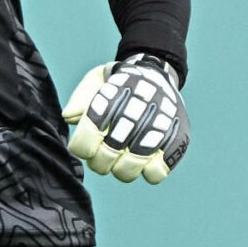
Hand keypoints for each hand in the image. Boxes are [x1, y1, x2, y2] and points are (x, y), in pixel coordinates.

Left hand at [62, 53, 189, 183]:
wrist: (155, 74)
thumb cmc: (118, 84)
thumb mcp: (96, 80)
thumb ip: (80, 99)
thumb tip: (69, 117)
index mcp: (112, 97)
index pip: (88, 133)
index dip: (82, 146)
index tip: (83, 146)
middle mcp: (135, 113)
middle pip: (107, 155)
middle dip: (98, 162)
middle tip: (100, 157)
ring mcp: (158, 128)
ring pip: (130, 167)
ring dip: (120, 169)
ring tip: (120, 161)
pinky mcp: (177, 141)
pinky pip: (158, 172)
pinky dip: (147, 173)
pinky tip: (143, 162)